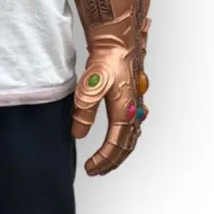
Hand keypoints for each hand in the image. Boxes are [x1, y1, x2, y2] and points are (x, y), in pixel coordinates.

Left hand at [71, 46, 149, 175]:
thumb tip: (78, 134)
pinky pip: (132, 128)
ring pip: (130, 138)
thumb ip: (84, 111)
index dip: (103, 160)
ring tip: (105, 161)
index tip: (91, 168)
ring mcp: (135, 107)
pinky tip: (118, 140)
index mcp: (124, 112)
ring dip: (118, 153)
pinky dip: (124, 140)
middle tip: (96, 170)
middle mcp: (134, 113)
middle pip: (126, 146)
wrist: (117, 43)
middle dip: (111, 162)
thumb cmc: (106, 61)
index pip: (115, 145)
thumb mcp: (90, 86)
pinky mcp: (132, 100)